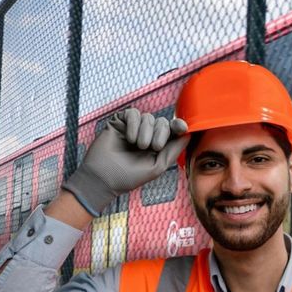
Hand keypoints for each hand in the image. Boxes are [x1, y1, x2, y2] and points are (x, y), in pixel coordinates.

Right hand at [61, 108, 189, 215]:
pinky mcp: (119, 122)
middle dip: (160, 133)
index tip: (182, 127)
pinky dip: (134, 124)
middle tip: (151, 147)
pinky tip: (129, 138)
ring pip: (148, 117)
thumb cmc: (129, 176)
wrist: (104, 178)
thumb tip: (188, 135)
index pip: (171, 130)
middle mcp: (146, 135)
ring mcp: (132, 128)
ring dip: (145, 131)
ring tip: (138, 145)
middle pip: (162, 122)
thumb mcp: (158, 166)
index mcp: (157, 145)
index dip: (178, 126)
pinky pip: (133, 113)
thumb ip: (173, 150)